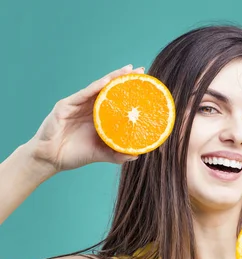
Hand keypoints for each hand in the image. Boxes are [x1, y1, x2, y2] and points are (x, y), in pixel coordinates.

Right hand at [28, 64, 144, 173]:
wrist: (51, 160)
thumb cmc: (75, 154)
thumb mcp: (101, 153)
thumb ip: (117, 154)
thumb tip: (136, 155)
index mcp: (99, 116)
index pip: (116, 99)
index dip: (129, 91)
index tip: (146, 84)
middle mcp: (89, 107)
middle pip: (109, 89)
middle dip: (123, 78)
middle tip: (141, 70)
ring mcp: (77, 105)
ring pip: (97, 87)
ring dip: (112, 78)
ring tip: (127, 71)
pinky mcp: (65, 106)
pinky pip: (82, 94)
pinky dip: (94, 87)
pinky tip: (106, 82)